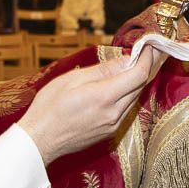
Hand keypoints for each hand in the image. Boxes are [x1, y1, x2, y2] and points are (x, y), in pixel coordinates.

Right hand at [18, 46, 159, 164]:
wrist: (39, 141)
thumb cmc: (49, 107)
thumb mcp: (72, 80)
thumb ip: (103, 70)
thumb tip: (127, 60)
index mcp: (104, 97)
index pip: (138, 75)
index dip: (147, 59)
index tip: (150, 46)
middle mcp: (114, 113)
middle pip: (139, 87)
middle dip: (145, 67)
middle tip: (148, 51)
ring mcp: (112, 125)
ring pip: (134, 99)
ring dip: (137, 82)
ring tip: (136, 65)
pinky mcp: (109, 133)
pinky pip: (125, 110)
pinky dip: (128, 95)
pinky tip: (122, 85)